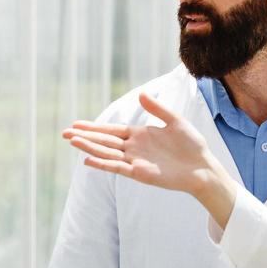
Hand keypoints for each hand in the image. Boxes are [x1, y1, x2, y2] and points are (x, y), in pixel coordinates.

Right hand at [63, 93, 238, 225]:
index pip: (111, 130)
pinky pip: (117, 167)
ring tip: (72, 141)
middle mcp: (134, 148)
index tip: (76, 124)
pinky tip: (88, 159)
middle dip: (85, 136)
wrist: (202, 166)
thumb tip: (141, 94)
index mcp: (140, 135)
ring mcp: (135, 161)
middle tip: (64, 133)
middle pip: (104, 141)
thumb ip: (158, 109)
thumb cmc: (192, 145)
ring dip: (90, 147)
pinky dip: (102, 163)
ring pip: (107, 153)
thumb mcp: (175, 121)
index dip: (94, 127)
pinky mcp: (140, 173)